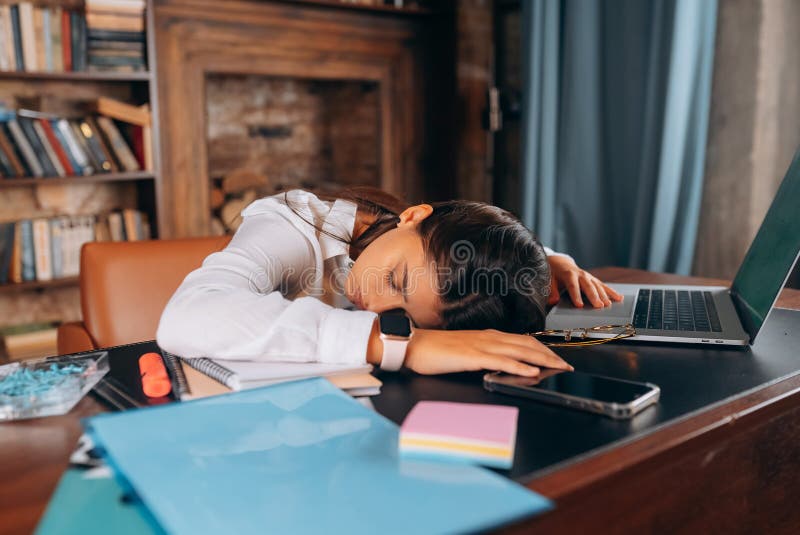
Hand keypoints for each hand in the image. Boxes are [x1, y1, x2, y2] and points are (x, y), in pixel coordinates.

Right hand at [403, 328, 572, 375]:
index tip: (557, 358)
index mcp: (487, 336)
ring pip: (519, 351)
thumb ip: (483, 355)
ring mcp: (481, 346)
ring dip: (542, 359)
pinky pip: (501, 361)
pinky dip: (519, 365)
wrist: (413, 345)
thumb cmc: (435, 351)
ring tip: (558, 367)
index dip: (543, 349)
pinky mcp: (473, 356)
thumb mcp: (464, 351)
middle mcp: (489, 338)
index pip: (522, 341)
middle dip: (550, 354)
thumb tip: (499, 365)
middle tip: (566, 365)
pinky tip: (531, 371)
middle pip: (527, 344)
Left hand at [547, 255, 622, 307]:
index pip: (573, 286)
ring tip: (608, 305)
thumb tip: (553, 301)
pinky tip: (619, 298)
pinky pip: (604, 286)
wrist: (560, 262)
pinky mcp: (594, 279)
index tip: (579, 305)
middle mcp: (581, 274)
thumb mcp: (549, 279)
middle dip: (594, 296)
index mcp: (569, 274)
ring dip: (604, 295)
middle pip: (588, 286)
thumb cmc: (554, 273)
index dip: (576, 296)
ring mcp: (589, 277)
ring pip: (598, 286)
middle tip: (598, 306)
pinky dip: (612, 292)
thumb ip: (552, 290)